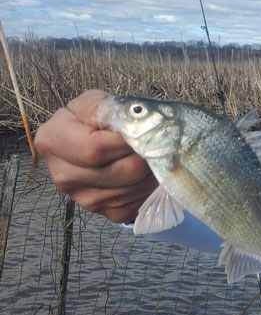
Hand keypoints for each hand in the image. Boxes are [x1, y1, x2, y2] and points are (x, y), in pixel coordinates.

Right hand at [34, 90, 156, 222]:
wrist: (94, 141)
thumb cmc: (96, 120)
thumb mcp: (96, 103)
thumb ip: (108, 110)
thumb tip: (130, 126)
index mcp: (53, 140)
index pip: (96, 148)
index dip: (126, 141)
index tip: (140, 132)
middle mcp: (62, 173)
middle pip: (121, 171)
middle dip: (145, 157)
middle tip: (153, 145)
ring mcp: (80, 197)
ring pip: (133, 188)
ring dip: (151, 173)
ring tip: (149, 157)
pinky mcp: (101, 211)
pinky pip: (135, 203)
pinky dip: (148, 189)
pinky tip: (144, 175)